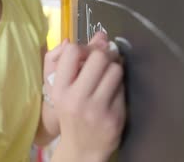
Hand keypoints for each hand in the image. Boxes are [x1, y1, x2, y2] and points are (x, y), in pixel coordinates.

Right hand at [50, 35, 125, 160]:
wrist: (81, 149)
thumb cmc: (71, 114)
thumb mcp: (64, 89)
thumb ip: (79, 61)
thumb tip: (101, 34)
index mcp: (60, 89)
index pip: (73, 51)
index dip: (85, 47)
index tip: (88, 54)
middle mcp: (76, 98)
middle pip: (99, 57)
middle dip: (104, 56)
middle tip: (105, 62)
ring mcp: (96, 109)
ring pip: (115, 70)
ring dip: (115, 69)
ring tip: (109, 77)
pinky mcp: (114, 117)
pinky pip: (123, 88)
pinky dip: (120, 86)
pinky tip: (113, 93)